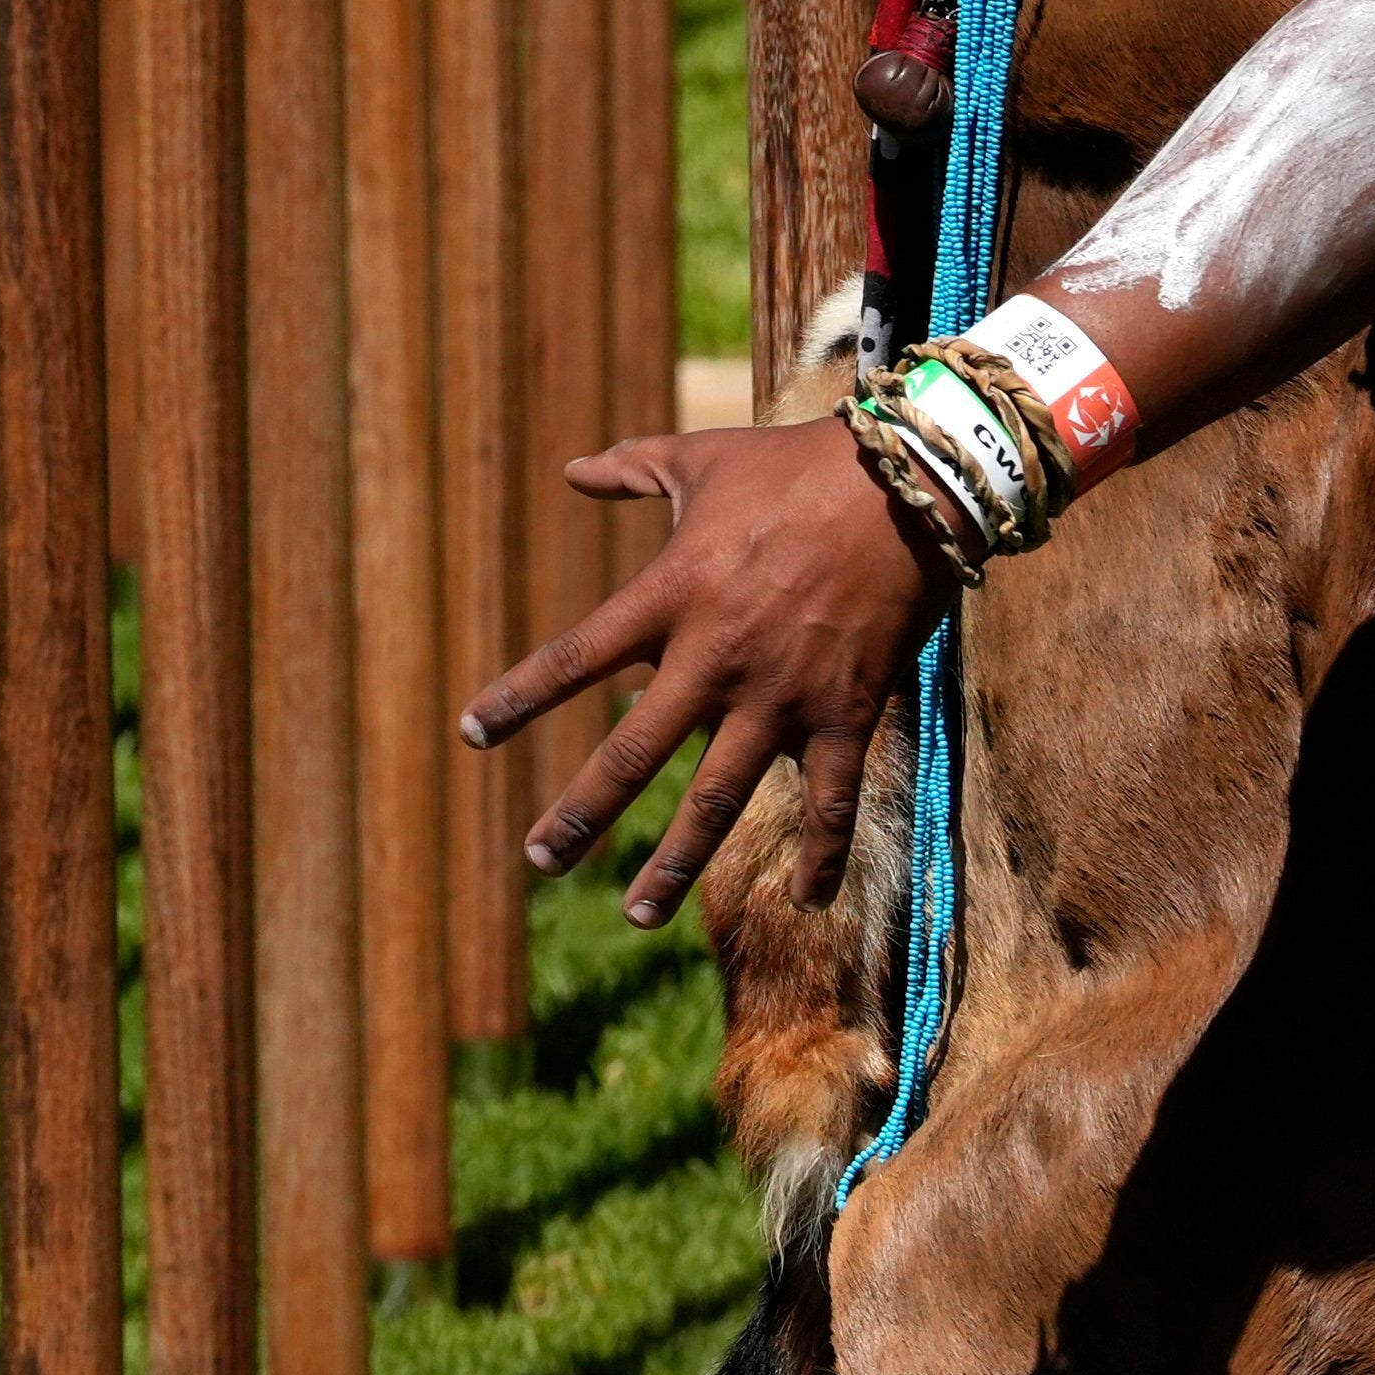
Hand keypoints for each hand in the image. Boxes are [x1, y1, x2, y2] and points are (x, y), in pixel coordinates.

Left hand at [466, 419, 952, 927]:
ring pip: (718, 799)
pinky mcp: (847, 714)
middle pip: (632, 754)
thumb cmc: (795, 467)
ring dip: (675, 862)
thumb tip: (572, 468)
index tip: (470, 733)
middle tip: (540, 859)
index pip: (573, 659)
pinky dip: (821, 857)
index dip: (517, 697)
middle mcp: (714, 658)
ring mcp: (782, 695)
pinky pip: (830, 802)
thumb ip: (632, 467)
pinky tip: (807, 904)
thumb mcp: (702, 460)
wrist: (905, 486)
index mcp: (669, 597)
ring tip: (637, 914)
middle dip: (581, 813)